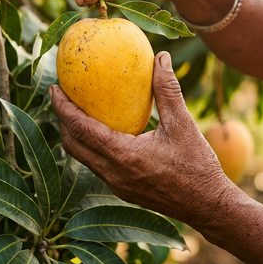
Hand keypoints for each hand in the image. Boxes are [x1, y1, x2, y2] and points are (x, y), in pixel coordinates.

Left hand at [49, 51, 231, 228]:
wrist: (208, 206)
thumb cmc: (198, 165)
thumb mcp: (183, 124)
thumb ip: (167, 90)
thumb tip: (160, 57)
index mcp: (123, 156)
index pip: (81, 129)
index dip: (63, 108)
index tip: (54, 88)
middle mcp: (113, 173)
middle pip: (73, 145)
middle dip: (62, 120)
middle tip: (60, 95)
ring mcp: (116, 185)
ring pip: (83, 157)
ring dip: (74, 134)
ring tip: (75, 110)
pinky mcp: (123, 189)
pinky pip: (97, 165)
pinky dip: (90, 145)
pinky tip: (102, 130)